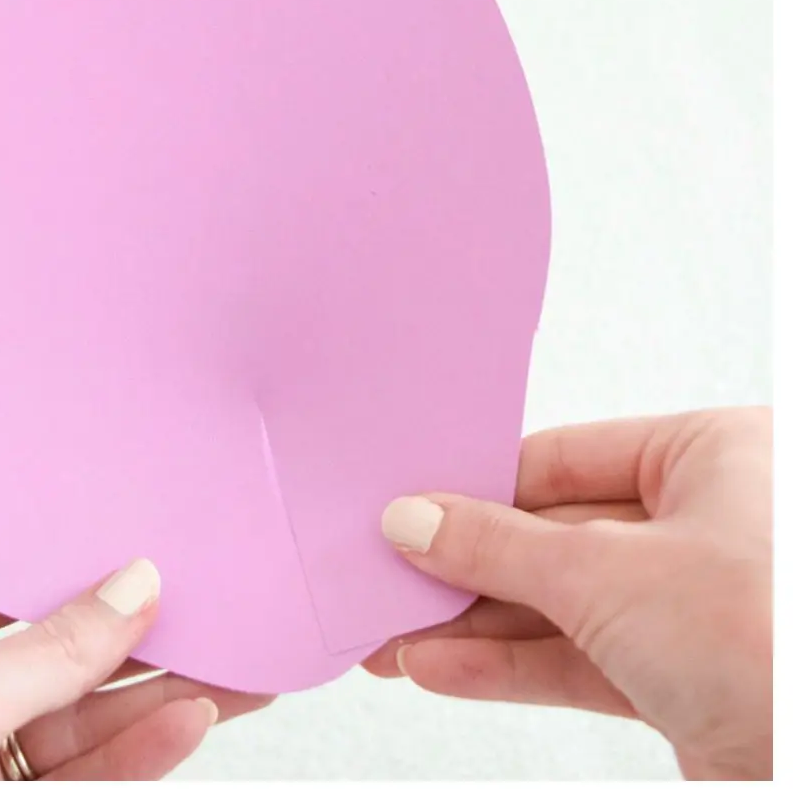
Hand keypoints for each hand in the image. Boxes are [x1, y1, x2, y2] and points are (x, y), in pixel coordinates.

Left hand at [0, 564, 269, 779]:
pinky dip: (136, 755)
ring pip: (78, 728)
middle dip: (136, 645)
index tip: (149, 561)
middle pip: (48, 660)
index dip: (71, 578)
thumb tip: (125, 590)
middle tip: (221, 618)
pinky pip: (81, 778)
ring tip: (235, 674)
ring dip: (156, 703)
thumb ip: (48, 650)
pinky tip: (186, 723)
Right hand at [370, 406, 771, 779]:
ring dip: (475, 626)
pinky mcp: (693, 681)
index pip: (567, 458)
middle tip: (385, 580)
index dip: (480, 487)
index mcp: (720, 457)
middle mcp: (718, 525)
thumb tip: (414, 522)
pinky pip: (583, 661)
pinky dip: (512, 667)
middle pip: (557, 536)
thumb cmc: (768, 638)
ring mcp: (706, 609)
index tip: (407, 510)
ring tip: (392, 639)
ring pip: (564, 606)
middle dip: (466, 568)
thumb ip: (496, 546)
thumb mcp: (604, 572)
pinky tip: (443, 669)